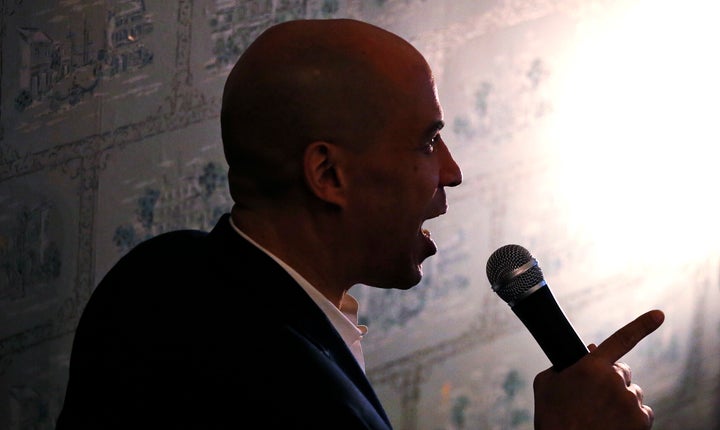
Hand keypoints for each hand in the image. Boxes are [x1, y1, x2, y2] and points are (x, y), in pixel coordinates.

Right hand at [533, 309, 664, 429]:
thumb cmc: (552, 416)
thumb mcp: (546, 383)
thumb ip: (563, 364)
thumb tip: (583, 357)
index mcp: (590, 366)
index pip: (621, 339)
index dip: (642, 325)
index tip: (659, 315)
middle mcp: (614, 381)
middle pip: (622, 371)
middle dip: (611, 378)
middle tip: (594, 395)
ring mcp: (630, 402)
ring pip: (632, 393)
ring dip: (620, 399)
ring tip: (601, 415)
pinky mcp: (640, 421)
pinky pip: (642, 412)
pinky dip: (631, 418)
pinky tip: (613, 424)